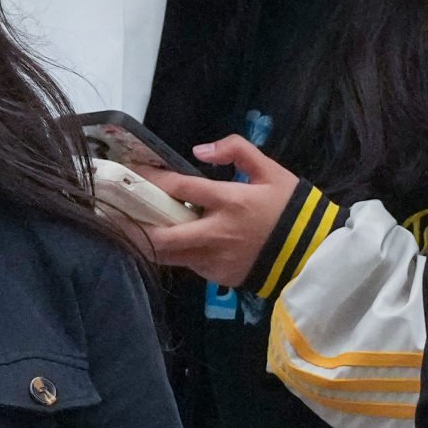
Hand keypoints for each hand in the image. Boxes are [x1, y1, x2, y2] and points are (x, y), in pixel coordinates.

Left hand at [140, 134, 301, 290]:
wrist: (311, 252)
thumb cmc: (290, 208)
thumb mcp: (271, 171)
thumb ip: (238, 151)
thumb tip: (199, 150)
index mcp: (230, 202)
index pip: (180, 189)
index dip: (152, 180)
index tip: (133, 174)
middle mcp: (217, 233)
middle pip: (163, 236)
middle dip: (135, 227)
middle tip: (116, 217)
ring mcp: (216, 259)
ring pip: (169, 256)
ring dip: (149, 243)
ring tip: (130, 230)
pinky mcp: (218, 277)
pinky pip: (188, 265)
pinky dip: (175, 254)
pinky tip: (167, 243)